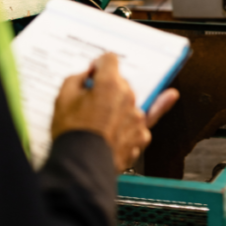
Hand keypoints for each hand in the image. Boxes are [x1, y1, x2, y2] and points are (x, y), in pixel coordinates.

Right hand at [52, 53, 149, 171]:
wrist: (81, 166)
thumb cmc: (72, 134)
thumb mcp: (62, 98)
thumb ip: (76, 79)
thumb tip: (86, 76)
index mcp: (110, 84)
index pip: (110, 59)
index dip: (99, 65)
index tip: (94, 72)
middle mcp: (128, 98)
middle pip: (121, 83)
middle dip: (108, 89)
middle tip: (92, 102)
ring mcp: (137, 117)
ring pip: (129, 104)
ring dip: (119, 107)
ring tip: (101, 121)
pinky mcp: (141, 135)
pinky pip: (140, 123)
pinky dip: (135, 122)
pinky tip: (162, 101)